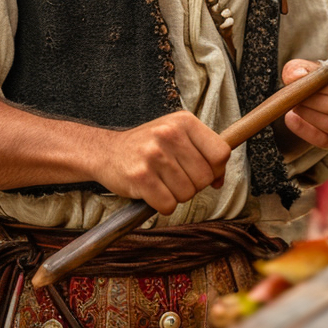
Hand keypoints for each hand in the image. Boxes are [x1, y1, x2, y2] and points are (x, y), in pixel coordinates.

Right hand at [90, 111, 230, 215]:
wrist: (106, 152)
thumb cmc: (147, 147)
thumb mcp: (177, 136)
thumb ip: (203, 152)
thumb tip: (219, 180)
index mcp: (184, 121)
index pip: (221, 153)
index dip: (216, 169)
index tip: (202, 172)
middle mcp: (170, 134)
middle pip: (205, 177)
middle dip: (193, 185)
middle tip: (174, 177)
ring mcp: (154, 155)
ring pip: (188, 193)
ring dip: (176, 195)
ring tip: (161, 182)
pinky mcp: (140, 177)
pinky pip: (168, 205)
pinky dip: (162, 205)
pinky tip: (152, 192)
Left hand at [282, 59, 327, 149]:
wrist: (315, 95)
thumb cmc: (313, 78)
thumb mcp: (304, 67)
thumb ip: (299, 68)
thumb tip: (297, 75)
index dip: (324, 85)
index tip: (306, 82)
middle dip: (312, 102)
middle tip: (296, 97)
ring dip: (308, 116)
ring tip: (294, 107)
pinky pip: (325, 140)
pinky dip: (305, 131)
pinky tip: (291, 119)